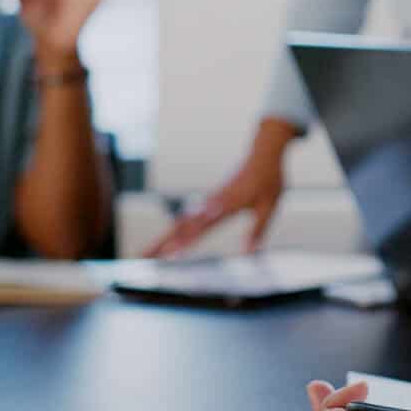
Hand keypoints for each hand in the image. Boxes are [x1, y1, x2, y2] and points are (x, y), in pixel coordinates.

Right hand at [150, 124, 291, 256]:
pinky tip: (164, 242)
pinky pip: (187, 217)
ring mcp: (208, 202)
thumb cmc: (269, 179)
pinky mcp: (209, 201)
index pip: (201, 227)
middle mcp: (212, 204)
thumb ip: (258, 229)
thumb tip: (248, 253)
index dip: (184, 241)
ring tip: (145, 254)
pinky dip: (173, 230)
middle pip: (181, 226)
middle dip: (161, 242)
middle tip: (141, 257)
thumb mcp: (270, 205)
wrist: (263, 153)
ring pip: (180, 222)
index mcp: (226, 205)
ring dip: (162, 238)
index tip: (168, 253)